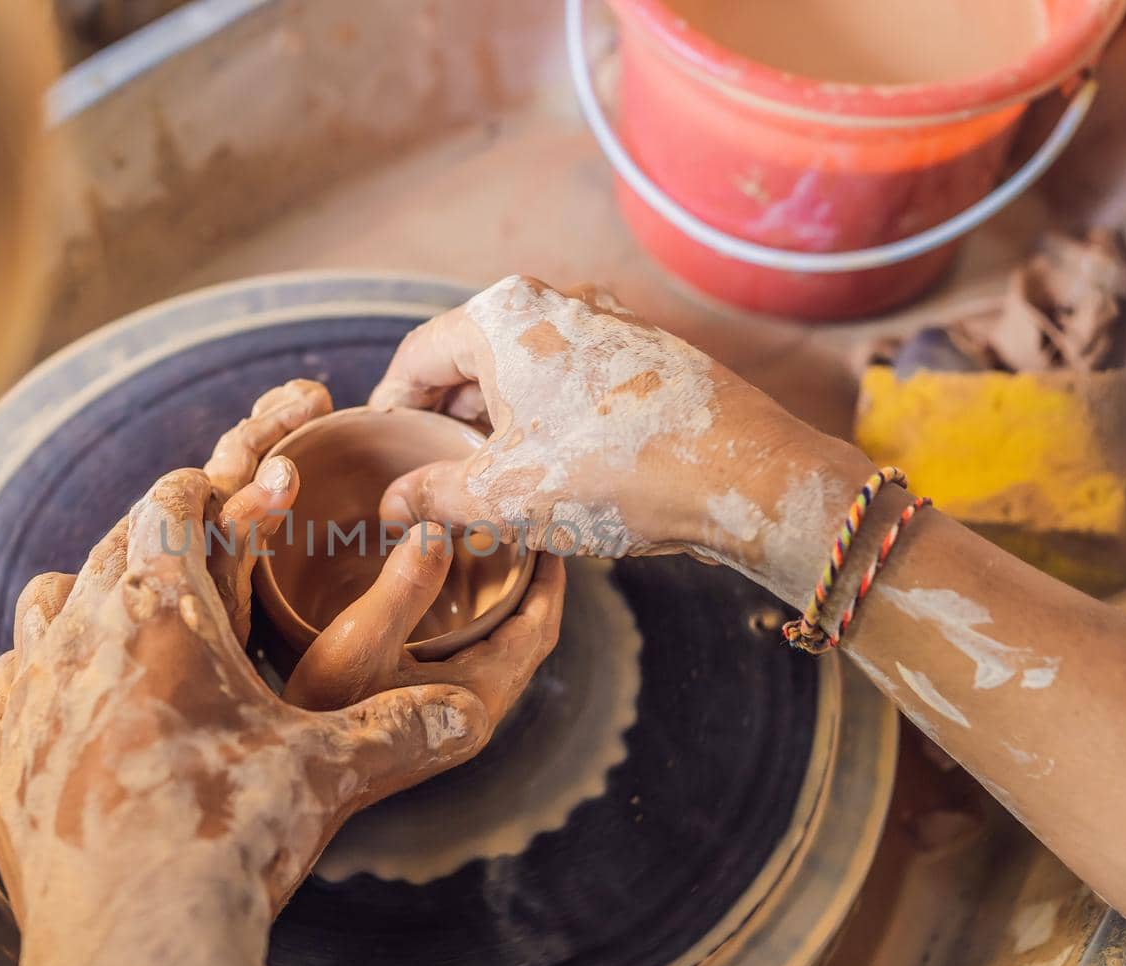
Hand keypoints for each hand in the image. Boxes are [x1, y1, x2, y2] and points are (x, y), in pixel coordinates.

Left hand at [0, 473, 540, 965]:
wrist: (130, 940)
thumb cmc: (233, 835)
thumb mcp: (328, 771)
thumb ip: (400, 730)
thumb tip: (468, 713)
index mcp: (165, 607)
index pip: (171, 506)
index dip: (200, 490)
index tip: (215, 488)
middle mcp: (84, 629)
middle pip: (112, 546)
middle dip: (153, 539)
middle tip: (186, 551)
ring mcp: (31, 689)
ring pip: (50, 599)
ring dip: (90, 594)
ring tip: (127, 616)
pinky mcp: (1, 751)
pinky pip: (12, 673)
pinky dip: (48, 666)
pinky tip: (76, 699)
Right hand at [284, 522, 565, 714]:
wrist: (297, 776)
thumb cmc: (324, 716)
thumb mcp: (359, 642)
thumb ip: (403, 587)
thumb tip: (438, 531)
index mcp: (479, 695)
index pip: (538, 627)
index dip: (550, 579)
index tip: (550, 530)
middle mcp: (480, 712)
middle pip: (530, 639)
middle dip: (536, 587)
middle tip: (531, 533)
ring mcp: (459, 719)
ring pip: (507, 652)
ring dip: (511, 606)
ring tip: (501, 557)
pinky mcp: (435, 717)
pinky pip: (481, 661)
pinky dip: (484, 624)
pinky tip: (456, 602)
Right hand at [369, 276, 872, 603]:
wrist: (744, 479)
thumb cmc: (615, 477)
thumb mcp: (502, 496)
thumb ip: (432, 495)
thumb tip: (393, 504)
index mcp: (503, 315)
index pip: (416, 357)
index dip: (389, 410)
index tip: (381, 454)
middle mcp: (554, 300)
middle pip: (469, 358)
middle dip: (445, 418)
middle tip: (430, 475)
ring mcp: (607, 321)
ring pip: (523, 370)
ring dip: (496, 422)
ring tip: (488, 480)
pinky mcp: (646, 352)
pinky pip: (571, 380)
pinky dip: (546, 418)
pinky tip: (551, 470)